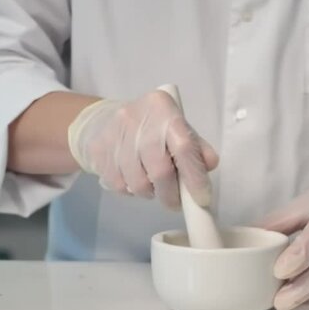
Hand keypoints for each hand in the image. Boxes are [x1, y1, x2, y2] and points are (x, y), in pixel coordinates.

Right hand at [67, 88, 218, 208]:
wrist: (104, 120)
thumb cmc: (149, 127)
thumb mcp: (177, 128)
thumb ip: (196, 147)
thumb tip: (210, 164)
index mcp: (163, 108)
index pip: (184, 147)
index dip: (195, 178)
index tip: (202, 198)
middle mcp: (137, 118)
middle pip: (160, 170)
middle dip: (171, 194)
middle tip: (176, 202)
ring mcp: (114, 135)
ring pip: (139, 184)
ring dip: (151, 193)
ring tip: (153, 184)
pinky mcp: (98, 151)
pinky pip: (120, 187)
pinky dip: (132, 192)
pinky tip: (134, 178)